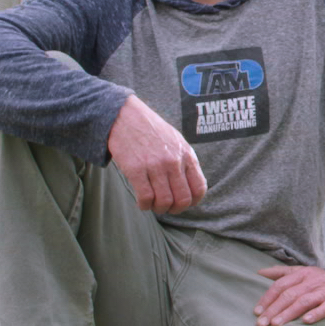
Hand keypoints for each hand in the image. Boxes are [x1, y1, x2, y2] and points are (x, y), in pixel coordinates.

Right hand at [107, 94, 207, 214]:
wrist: (125, 116)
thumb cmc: (151, 130)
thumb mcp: (176, 141)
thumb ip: (184, 161)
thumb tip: (190, 186)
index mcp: (186, 154)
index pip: (199, 187)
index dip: (193, 201)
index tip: (184, 203)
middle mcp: (173, 161)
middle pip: (183, 199)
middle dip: (176, 209)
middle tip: (167, 208)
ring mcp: (155, 165)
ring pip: (164, 201)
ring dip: (159, 208)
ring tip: (154, 204)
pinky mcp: (136, 170)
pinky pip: (145, 197)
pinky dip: (145, 206)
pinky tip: (142, 202)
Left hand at [255, 265, 324, 325]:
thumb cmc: (322, 284)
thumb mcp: (304, 274)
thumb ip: (282, 273)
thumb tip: (260, 271)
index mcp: (303, 274)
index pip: (281, 285)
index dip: (268, 298)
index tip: (257, 312)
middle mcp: (314, 281)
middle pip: (290, 294)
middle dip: (274, 309)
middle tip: (262, 323)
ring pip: (304, 301)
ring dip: (289, 313)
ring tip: (276, 324)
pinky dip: (316, 314)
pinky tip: (305, 322)